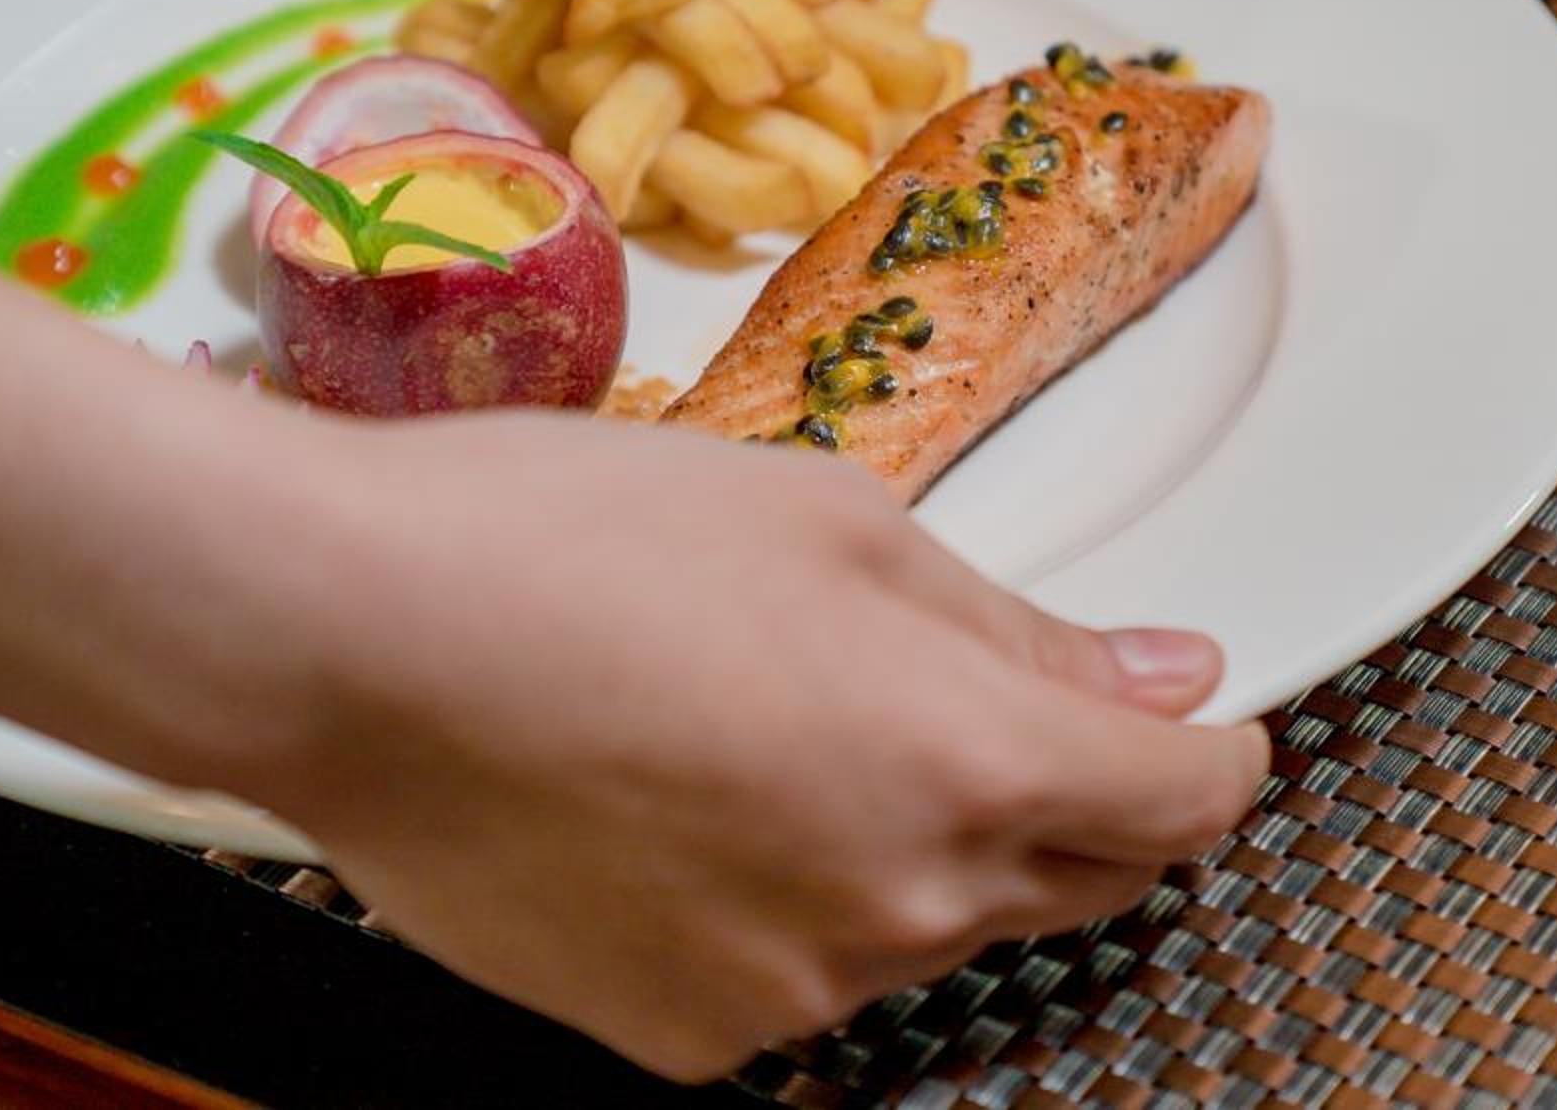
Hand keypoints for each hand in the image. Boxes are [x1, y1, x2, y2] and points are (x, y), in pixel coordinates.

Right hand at [236, 415, 1270, 1079]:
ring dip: (911, 843)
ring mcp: (791, 992)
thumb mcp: (830, 519)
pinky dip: (789, 902)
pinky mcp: (684, 1038)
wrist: (345, 641)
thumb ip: (1015, 627)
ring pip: (929, 926)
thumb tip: (1160, 678)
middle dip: (1072, 793)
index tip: (1190, 715)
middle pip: (1080, 879)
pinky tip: (691, 798)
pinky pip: (799, 976)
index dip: (1211, 746)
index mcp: (963, 757)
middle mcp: (902, 908)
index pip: (1185, 799)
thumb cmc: (565, 542)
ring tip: (770, 718)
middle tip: (971, 691)